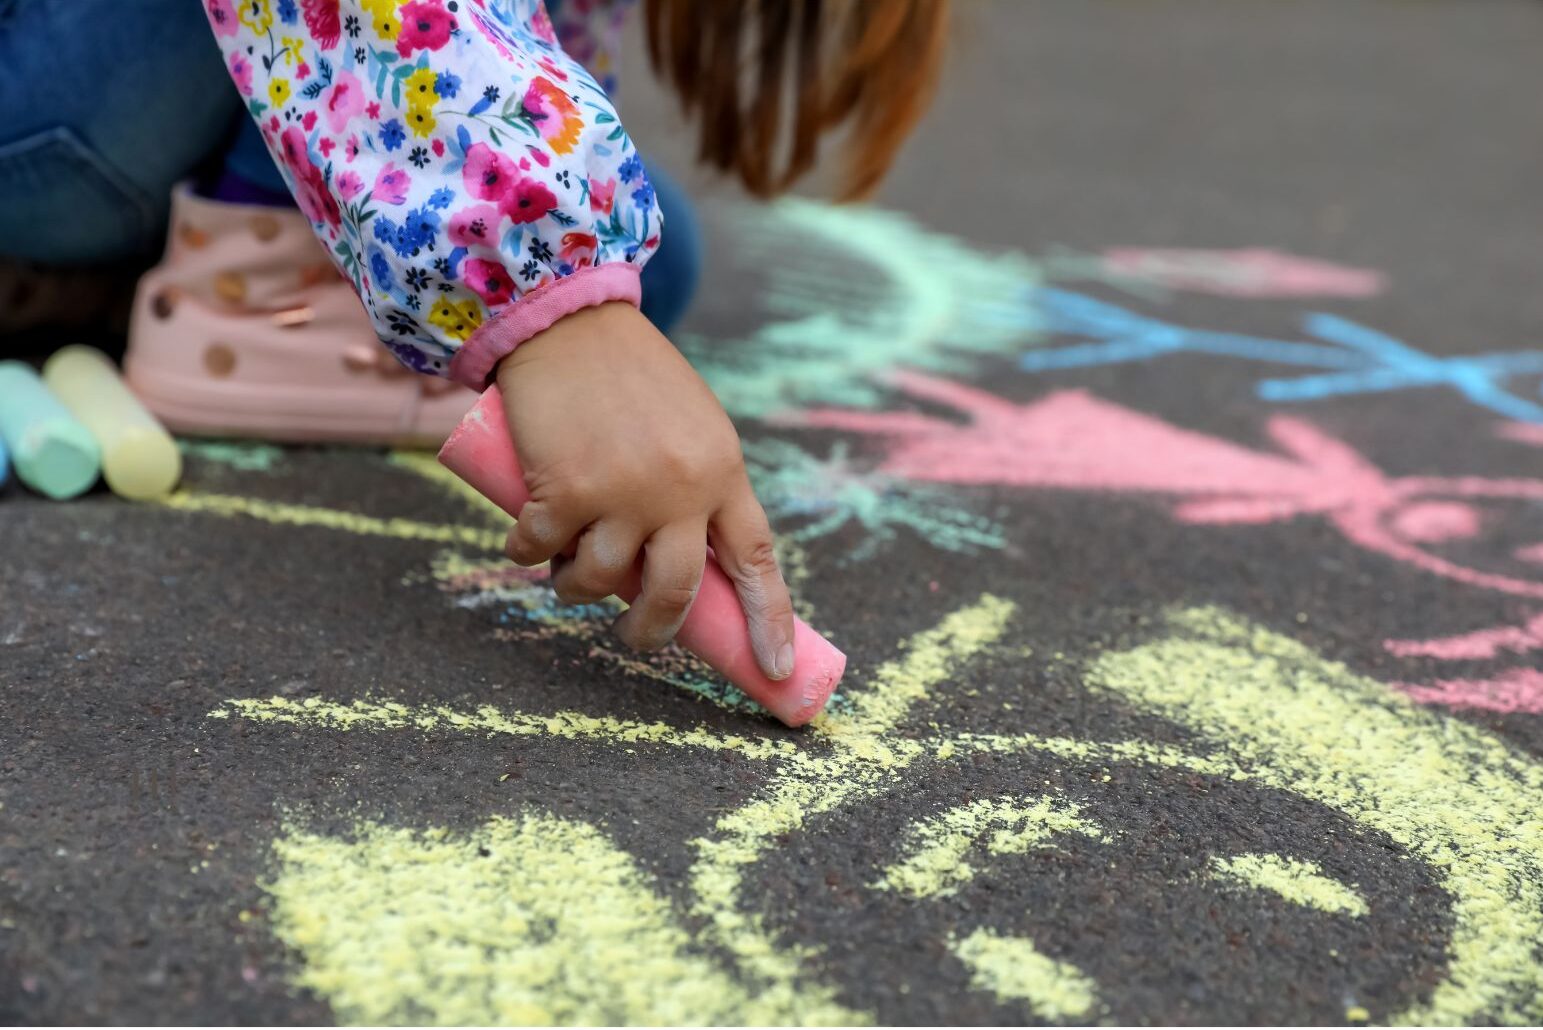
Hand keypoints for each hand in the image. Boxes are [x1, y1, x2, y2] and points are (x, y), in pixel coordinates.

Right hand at [496, 302, 795, 679]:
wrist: (570, 320)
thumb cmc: (633, 378)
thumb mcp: (693, 428)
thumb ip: (699, 489)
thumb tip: (679, 570)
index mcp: (724, 472)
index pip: (755, 560)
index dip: (769, 620)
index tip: (776, 670)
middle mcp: (680, 487)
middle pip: (675, 591)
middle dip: (653, 629)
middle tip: (638, 636)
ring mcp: (622, 490)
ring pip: (600, 580)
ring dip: (577, 588)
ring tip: (569, 570)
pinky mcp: (564, 489)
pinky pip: (542, 551)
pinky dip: (528, 552)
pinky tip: (526, 540)